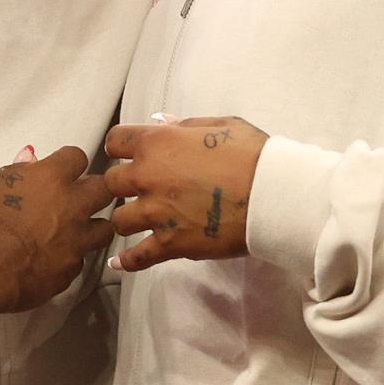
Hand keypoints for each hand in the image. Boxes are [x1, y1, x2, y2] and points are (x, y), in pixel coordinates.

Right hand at [0, 145, 115, 314]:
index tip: (61, 168)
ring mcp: (77, 239)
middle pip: (104, 189)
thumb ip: (11, 170)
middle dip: (95, 190)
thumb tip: (28, 159)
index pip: (77, 157)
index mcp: (51, 177)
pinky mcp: (72, 269)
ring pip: (105, 228)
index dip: (69, 162)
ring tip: (78, 230)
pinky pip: (81, 260)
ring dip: (93, 226)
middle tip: (79, 196)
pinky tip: (57, 259)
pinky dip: (72, 257)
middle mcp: (73, 205)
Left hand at [103, 116, 268, 270]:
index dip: (120, 149)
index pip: (115, 142)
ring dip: (128, 220)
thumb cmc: (251, 154)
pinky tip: (119, 262)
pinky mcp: (170, 244)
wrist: (273, 194)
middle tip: (140, 190)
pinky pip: (137, 257)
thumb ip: (183, 125)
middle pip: (111, 183)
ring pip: (119, 220)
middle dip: (123, 185)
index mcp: (156, 143)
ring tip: (140, 222)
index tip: (128, 156)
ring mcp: (156, 213)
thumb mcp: (220, 125)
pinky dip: (127, 261)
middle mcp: (147, 177)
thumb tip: (161, 122)